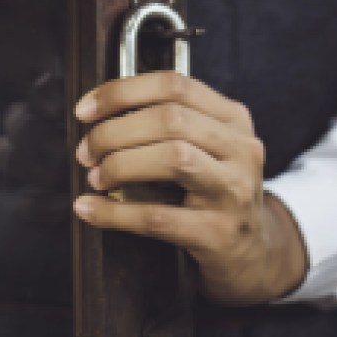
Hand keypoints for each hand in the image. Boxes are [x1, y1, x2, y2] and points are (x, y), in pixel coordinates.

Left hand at [72, 72, 307, 305]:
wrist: (250, 252)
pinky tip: (90, 208)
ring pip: (173, 158)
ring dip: (120, 164)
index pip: (173, 84)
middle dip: (114, 132)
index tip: (85, 110)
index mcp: (232, 118)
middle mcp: (240, 149)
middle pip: (169, 119)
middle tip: (87, 151)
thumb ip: (162, 122)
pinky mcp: (219, 233)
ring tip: (96, 177)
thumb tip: (96, 112)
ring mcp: (234, 191)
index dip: (121, 92)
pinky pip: (158, 217)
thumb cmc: (210, 188)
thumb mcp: (201, 146)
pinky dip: (115, 212)